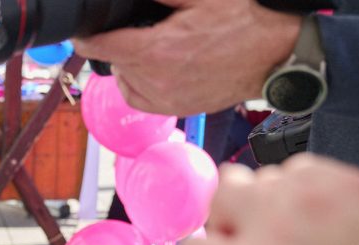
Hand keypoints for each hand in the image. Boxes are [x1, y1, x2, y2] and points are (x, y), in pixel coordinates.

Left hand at [72, 0, 300, 115]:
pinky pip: (140, 98)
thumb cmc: (244, 21)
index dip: (87, 37)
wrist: (276, 54)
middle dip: (118, 44)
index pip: (101, 46)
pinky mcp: (177, 109)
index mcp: (156, 50)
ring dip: (129, 64)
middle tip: (136, 30)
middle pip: (114, 61)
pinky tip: (152, 68)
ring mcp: (165, 99)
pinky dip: (138, 83)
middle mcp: (155, 80)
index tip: (82, 32)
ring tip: (150, 47)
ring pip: (125, 80)